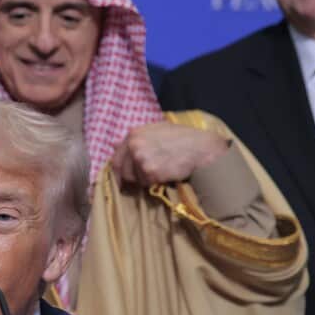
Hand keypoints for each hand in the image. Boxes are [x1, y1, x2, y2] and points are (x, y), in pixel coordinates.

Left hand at [110, 122, 228, 185]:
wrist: (202, 148)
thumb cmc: (183, 138)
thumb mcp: (158, 130)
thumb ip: (136, 138)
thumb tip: (113, 145)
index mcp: (134, 134)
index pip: (117, 158)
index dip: (120, 170)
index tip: (122, 179)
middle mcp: (134, 145)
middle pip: (123, 171)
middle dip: (133, 177)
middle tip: (148, 176)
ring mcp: (141, 159)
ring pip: (135, 179)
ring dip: (146, 180)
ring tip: (162, 170)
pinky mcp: (151, 172)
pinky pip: (147, 184)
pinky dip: (155, 183)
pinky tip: (167, 174)